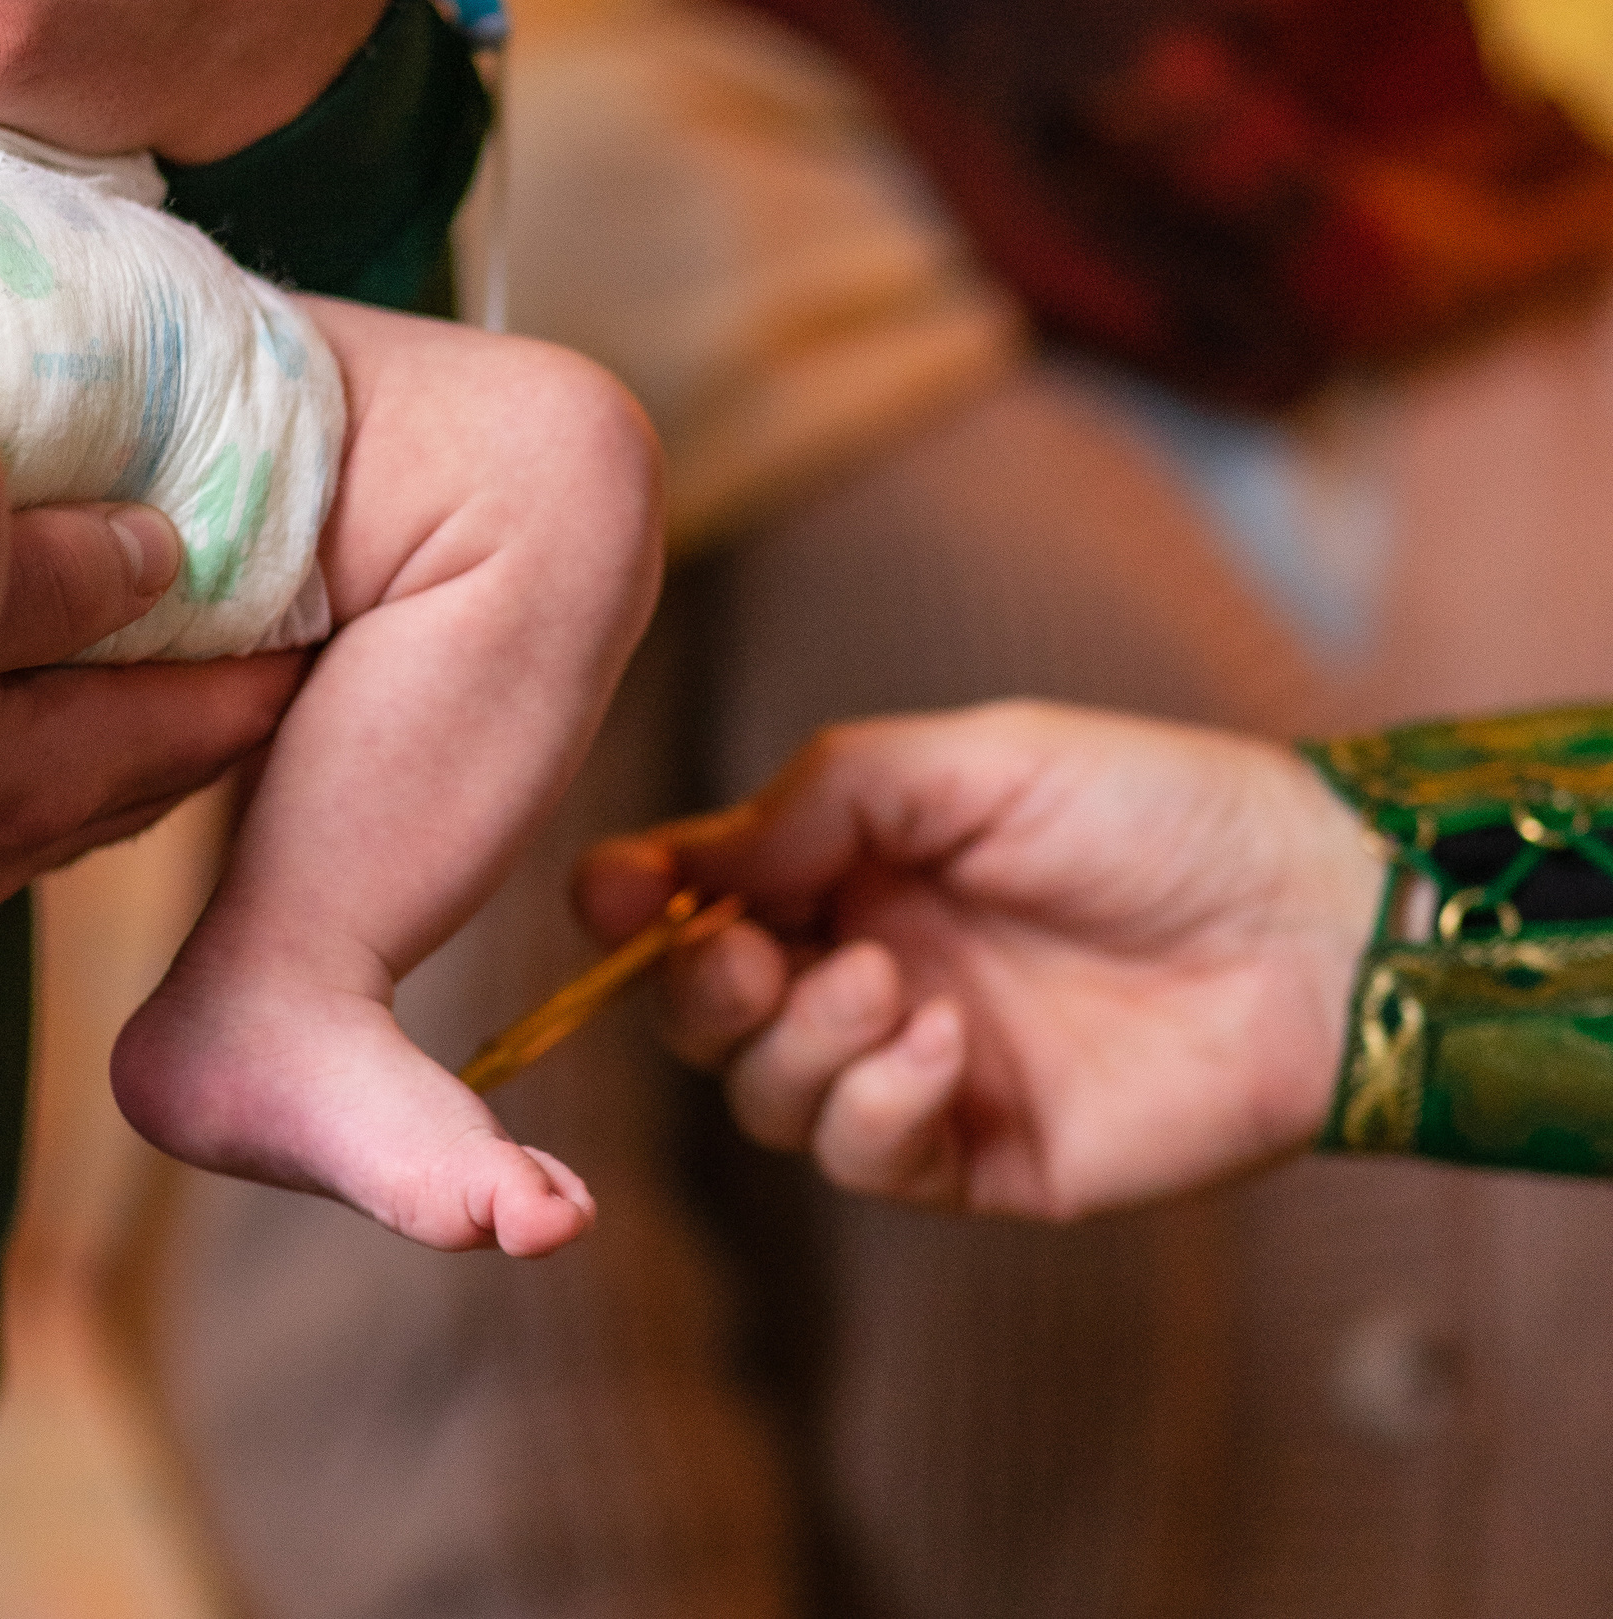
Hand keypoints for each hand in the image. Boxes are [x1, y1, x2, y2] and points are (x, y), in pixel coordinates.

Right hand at [0, 506, 303, 940]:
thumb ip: (23, 573)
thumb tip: (163, 557)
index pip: (170, 723)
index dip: (253, 669)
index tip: (326, 611)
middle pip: (137, 775)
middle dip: (216, 713)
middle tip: (293, 635)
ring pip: (72, 808)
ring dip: (138, 748)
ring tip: (197, 674)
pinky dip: (54, 776)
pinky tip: (49, 734)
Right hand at [575, 701, 1385, 1219]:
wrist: (1316, 921)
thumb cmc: (1160, 813)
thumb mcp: (973, 762)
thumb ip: (820, 799)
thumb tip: (690, 863)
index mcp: (853, 869)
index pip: (700, 897)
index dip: (634, 901)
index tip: (603, 896)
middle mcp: (865, 970)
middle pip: (704, 1015)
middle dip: (697, 988)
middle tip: (744, 955)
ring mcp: (915, 1071)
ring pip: (767, 1096)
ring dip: (798, 1044)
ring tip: (890, 986)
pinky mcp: (973, 1157)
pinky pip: (861, 1157)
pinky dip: (874, 1104)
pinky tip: (945, 1045)